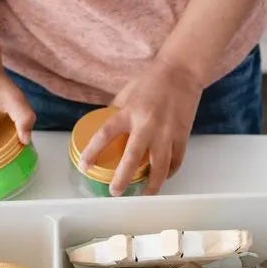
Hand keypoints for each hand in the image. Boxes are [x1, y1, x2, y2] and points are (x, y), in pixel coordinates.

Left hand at [80, 60, 201, 195]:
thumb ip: (117, 112)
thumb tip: (106, 131)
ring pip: (160, 167)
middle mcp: (147, 124)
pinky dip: (169, 173)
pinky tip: (162, 179)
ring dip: (151, 185)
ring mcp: (167, 132)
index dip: (93, 151)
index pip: (105, 134)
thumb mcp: (127, 93)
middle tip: (115, 192)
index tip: (85, 166)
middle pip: (133, 158)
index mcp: (129, 111)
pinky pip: (176, 161)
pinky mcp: (182, 136)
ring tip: (144, 195)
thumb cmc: (152, 80)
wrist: (182, 72)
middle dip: (122, 178)